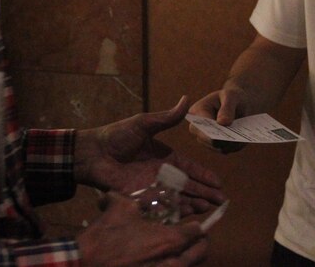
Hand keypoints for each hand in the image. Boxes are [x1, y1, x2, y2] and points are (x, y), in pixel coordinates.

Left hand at [75, 97, 225, 214]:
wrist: (93, 153)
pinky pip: (160, 207)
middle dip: (205, 194)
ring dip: (193, 204)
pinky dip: (174, 212)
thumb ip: (167, 118)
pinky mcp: (140, 199)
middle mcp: (162, 175)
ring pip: (178, 199)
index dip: (204, 176)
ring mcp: (152, 188)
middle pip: (188, 186)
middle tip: (221, 202)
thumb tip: (187, 99)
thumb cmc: (117, 136)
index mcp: (166, 157)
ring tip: (207, 209)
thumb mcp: (144, 124)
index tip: (219, 184)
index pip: (190, 168)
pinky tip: (186, 216)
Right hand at [77, 193, 208, 265]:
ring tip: (177, 249)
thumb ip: (132, 198)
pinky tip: (159, 260)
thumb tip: (127, 191)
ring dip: (187, 257)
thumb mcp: (121, 207)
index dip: (198, 226)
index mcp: (169, 240)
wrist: (85, 263)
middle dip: (200, 244)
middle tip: (194, 237)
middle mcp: (172, 262)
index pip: (197, 233)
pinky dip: (171, 265)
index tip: (194, 223)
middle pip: (201, 254)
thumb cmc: (106, 235)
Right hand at [187, 89, 246, 153]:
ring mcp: (207, 139)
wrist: (238, 103)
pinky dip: (237, 145)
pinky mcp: (218, 146)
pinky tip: (243, 137)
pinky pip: (228, 149)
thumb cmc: (231, 96)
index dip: (212, 134)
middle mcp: (198, 129)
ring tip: (242, 136)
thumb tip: (222, 123)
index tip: (225, 134)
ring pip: (220, 148)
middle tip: (237, 137)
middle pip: (210, 142)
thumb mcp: (231, 96)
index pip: (201, 128)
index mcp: (196, 113)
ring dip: (232, 143)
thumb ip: (227, 108)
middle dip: (225, 140)